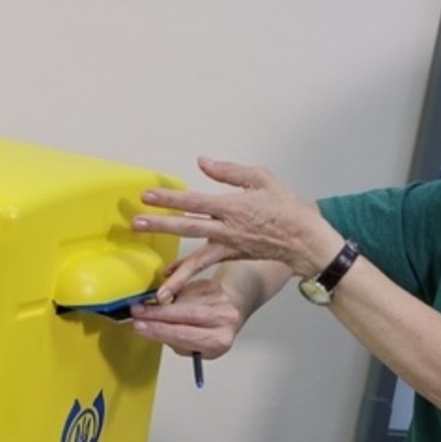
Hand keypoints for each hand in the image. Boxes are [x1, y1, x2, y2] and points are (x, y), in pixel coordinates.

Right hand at [129, 278, 244, 359]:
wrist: (229, 311)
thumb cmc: (209, 334)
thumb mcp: (195, 348)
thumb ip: (175, 340)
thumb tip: (148, 326)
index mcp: (219, 340)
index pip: (183, 335)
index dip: (158, 330)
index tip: (138, 327)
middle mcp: (224, 319)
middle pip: (184, 314)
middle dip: (155, 313)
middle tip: (135, 312)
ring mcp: (220, 299)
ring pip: (182, 299)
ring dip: (160, 303)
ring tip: (145, 307)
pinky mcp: (212, 285)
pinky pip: (185, 288)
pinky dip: (171, 294)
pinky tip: (166, 300)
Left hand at [132, 157, 342, 302]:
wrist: (304, 238)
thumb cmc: (285, 204)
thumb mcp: (261, 178)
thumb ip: (229, 171)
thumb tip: (202, 163)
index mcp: (232, 205)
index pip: (195, 201)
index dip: (170, 198)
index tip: (148, 195)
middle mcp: (227, 228)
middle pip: (188, 226)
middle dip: (161, 225)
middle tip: (136, 224)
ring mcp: (229, 245)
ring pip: (196, 256)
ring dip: (175, 264)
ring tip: (156, 272)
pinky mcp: (231, 256)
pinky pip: (206, 265)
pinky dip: (188, 271)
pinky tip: (170, 278)